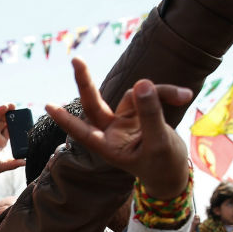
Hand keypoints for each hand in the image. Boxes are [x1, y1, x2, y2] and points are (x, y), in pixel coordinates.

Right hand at [0, 105, 24, 177]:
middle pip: (2, 121)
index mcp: (2, 141)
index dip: (14, 121)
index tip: (19, 115)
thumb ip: (13, 163)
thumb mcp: (3, 165)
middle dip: (7, 113)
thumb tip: (25, 162)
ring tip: (5, 106)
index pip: (9, 128)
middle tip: (13, 106)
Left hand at [47, 58, 191, 200]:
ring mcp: (124, 120)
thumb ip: (150, 114)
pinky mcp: (139, 112)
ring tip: (184, 95)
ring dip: (160, 92)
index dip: (66, 119)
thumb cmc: (162, 165)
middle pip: (93, 103)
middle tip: (75, 59)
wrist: (175, 172)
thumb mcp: (158, 142)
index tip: (47, 106)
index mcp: (109, 146)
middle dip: (85, 81)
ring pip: (135, 95)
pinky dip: (167, 93)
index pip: (83, 131)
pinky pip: (151, 94)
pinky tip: (185, 95)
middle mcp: (112, 131)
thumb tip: (140, 82)